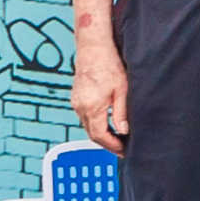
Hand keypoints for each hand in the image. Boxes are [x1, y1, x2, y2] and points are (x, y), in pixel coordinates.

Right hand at [69, 31, 129, 153]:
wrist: (93, 49)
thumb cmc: (109, 65)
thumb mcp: (122, 90)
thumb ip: (121, 113)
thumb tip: (124, 132)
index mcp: (92, 107)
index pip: (99, 136)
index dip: (112, 146)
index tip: (123, 151)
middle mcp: (80, 107)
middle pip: (92, 134)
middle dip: (107, 144)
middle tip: (122, 150)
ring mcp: (76, 103)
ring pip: (87, 127)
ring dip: (101, 135)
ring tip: (117, 140)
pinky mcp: (76, 98)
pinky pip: (85, 117)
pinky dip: (95, 125)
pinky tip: (107, 125)